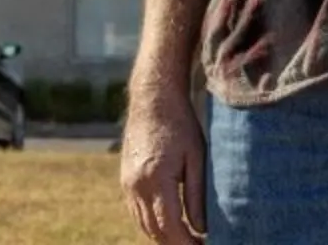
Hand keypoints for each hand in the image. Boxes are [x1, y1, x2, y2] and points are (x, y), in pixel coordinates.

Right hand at [121, 88, 207, 243]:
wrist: (152, 97)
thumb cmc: (180, 124)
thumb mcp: (197, 157)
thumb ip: (197, 195)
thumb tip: (201, 229)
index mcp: (157, 179)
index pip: (171, 227)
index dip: (187, 243)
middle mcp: (137, 185)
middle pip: (155, 231)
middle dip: (177, 244)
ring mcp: (128, 183)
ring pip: (144, 225)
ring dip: (164, 237)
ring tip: (188, 238)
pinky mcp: (125, 179)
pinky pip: (136, 212)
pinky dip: (151, 224)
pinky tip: (170, 224)